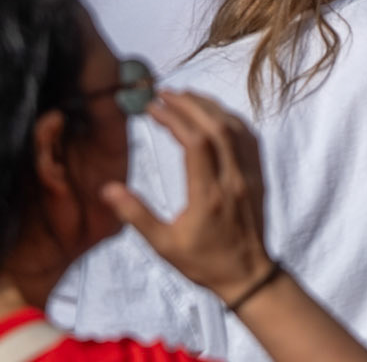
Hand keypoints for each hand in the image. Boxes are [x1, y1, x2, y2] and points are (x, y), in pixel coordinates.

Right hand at [101, 90, 274, 302]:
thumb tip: (107, 189)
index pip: (194, 144)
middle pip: (215, 127)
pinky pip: (246, 135)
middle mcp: (232, 178)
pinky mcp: (258, 172)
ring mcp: (249, 173)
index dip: (174, 119)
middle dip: (189, 104)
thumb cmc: (202, 261)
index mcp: (208, 196)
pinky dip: (229, 118)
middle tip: (165, 93)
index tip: (154, 107)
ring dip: (209, 106)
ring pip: (233, 127)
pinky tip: (213, 113)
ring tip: (185, 95)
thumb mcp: (164, 246)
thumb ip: (137, 216)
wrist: (247, 273)